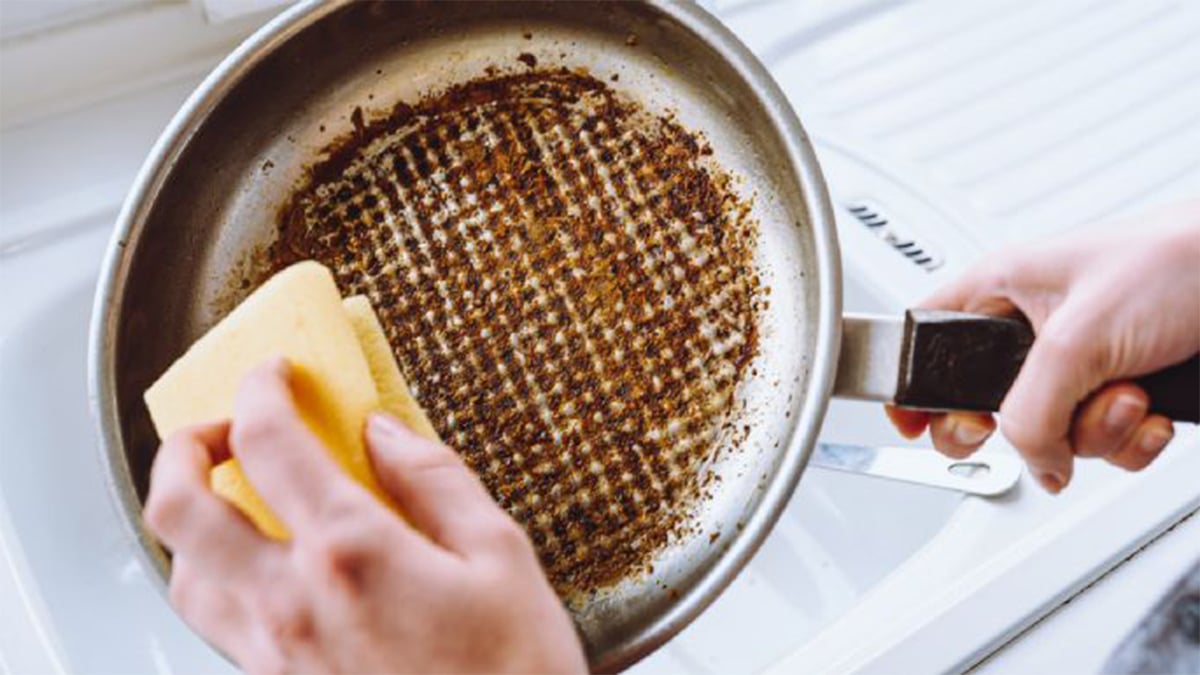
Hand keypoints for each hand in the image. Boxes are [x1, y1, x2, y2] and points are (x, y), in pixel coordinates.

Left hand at [144, 358, 585, 673]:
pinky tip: (260, 570)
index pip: (268, 441)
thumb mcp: (500, 556)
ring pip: (181, 572)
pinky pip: (214, 623)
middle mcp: (291, 603)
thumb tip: (385, 432)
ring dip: (189, 518)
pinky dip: (215, 577)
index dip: (262, 387)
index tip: (276, 373)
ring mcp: (274, 654)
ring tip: (228, 496)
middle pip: (180, 506)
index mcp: (351, 552)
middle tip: (221, 427)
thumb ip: (435, 480)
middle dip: (184, 446)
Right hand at [887, 205, 1199, 492]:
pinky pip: (1102, 442)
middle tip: (1034, 428)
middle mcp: (1035, 328)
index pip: (925, 339)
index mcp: (1001, 288)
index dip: (912, 384)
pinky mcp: (1122, 387)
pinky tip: (1150, 408)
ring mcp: (1081, 362)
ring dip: (1095, 431)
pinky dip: (1131, 439)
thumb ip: (1031, 410)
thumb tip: (1030, 460)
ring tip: (1126, 394)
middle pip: (989, 404)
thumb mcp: (1078, 339)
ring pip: (1052, 432)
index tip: (910, 424)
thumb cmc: (1178, 261)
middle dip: (1023, 426)